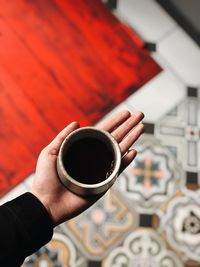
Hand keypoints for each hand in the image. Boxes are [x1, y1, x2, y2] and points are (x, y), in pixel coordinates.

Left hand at [31, 110, 143, 225]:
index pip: (102, 131)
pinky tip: (133, 151)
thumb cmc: (46, 178)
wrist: (47, 203)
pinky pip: (117, 170)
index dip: (114, 121)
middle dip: (128, 126)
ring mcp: (101, 169)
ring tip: (141, 127)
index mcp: (83, 148)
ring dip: (131, 139)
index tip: (126, 112)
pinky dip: (126, 161)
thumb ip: (62, 137)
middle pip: (115, 138)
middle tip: (140, 115)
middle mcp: (95, 157)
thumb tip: (76, 122)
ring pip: (120, 151)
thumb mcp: (50, 153)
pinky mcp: (104, 183)